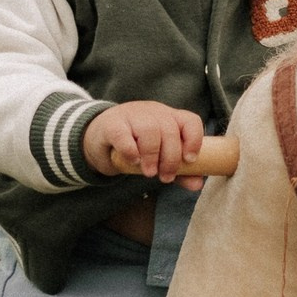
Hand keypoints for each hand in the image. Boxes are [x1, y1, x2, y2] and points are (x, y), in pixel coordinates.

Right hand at [83, 102, 205, 188]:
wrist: (99, 137)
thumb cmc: (135, 146)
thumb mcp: (159, 157)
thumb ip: (179, 170)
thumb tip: (197, 184)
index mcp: (169, 117)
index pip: (190, 121)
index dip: (194, 140)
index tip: (189, 160)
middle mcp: (153, 112)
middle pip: (169, 130)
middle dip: (170, 158)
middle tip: (165, 177)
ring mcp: (132, 115)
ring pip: (149, 130)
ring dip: (152, 156)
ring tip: (149, 173)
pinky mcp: (112, 124)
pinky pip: (123, 135)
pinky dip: (130, 151)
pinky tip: (133, 161)